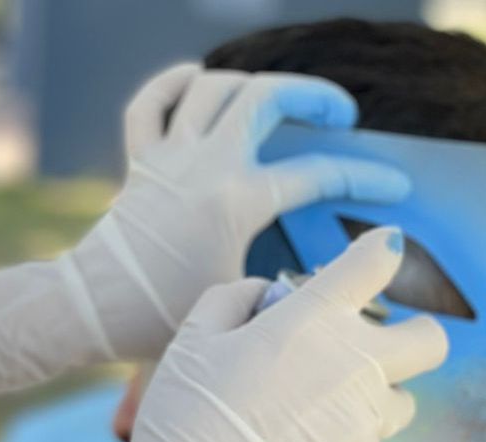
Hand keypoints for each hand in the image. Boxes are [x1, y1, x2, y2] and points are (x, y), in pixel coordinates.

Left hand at [0, 64, 410, 397]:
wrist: (90, 311)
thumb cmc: (162, 316)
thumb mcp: (242, 299)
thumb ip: (290, 281)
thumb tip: (329, 277)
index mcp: (236, 200)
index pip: (318, 174)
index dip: (365, 178)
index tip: (395, 186)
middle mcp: (204, 165)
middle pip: (264, 96)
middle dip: (313, 95)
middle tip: (340, 115)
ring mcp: (168, 157)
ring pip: (211, 86)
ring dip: (251, 83)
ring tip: (278, 100)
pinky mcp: (138, 161)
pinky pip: (148, 102)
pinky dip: (173, 83)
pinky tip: (198, 80)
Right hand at [58, 228, 448, 441]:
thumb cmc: (187, 412)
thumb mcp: (193, 337)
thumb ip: (235, 298)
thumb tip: (265, 293)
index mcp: (313, 319)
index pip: (373, 263)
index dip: (380, 252)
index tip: (381, 252)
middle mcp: (355, 363)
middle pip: (430, 339)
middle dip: (415, 334)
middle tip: (378, 346)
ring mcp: (367, 418)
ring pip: (404, 400)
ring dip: (376, 397)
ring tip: (326, 409)